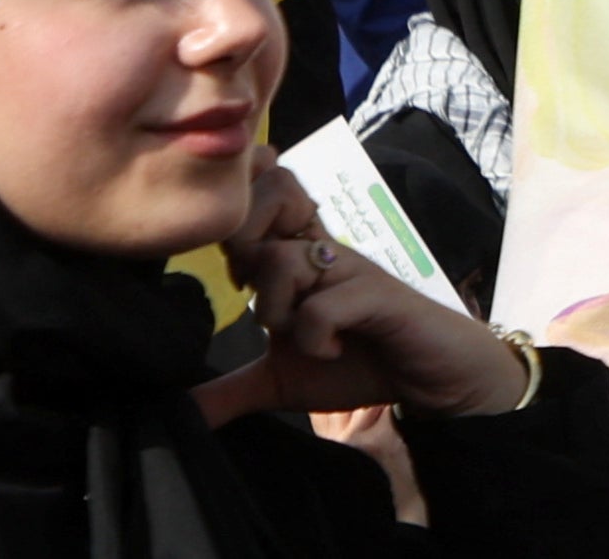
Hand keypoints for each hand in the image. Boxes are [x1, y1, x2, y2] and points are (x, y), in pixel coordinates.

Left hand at [234, 167, 529, 419]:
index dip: (238, 211)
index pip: (264, 196)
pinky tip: (331, 353)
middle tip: (253, 294)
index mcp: (300, 260)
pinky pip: (322, 306)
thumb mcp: (281, 382)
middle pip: (272, 199)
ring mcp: (352, 269)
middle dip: (245, 244)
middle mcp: (324, 252)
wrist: (433, 378)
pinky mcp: (377, 295)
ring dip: (275, 310)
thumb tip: (176, 413)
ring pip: (283, 261)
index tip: (236, 270)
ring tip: (297, 340)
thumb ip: (229, 392)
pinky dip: (313, 339)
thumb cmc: (361, 365)